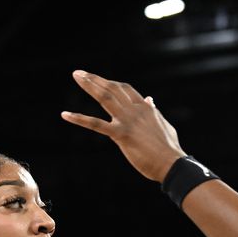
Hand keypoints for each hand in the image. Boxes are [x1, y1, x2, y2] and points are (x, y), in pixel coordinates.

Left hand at [60, 70, 185, 181]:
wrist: (172, 163)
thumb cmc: (169, 148)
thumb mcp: (163, 124)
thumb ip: (154, 111)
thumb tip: (150, 100)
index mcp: (145, 108)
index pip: (125, 89)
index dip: (111, 83)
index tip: (99, 80)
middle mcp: (135, 110)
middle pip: (112, 88)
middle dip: (95, 79)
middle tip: (79, 73)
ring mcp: (128, 120)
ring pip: (105, 97)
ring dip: (89, 86)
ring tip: (76, 77)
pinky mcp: (121, 134)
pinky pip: (96, 124)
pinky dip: (79, 118)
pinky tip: (65, 114)